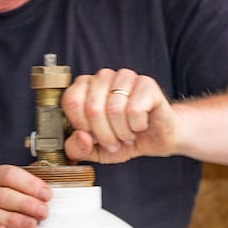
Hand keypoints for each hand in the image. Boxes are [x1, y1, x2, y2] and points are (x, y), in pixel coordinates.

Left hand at [61, 67, 178, 164]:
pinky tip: (140, 125)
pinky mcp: (147, 84)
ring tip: (127, 134)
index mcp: (84, 86)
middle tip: (113, 142)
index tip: (92, 136)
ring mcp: (126, 77)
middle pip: (92, 108)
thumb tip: (81, 137)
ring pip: (114, 109)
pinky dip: (137, 125)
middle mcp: (103, 77)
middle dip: (103, 135)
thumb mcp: (94, 150)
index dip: (82, 126)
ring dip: (122, 132)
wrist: (156, 139)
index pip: (71, 101)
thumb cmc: (123, 139)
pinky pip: (135, 109)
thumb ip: (77, 148)